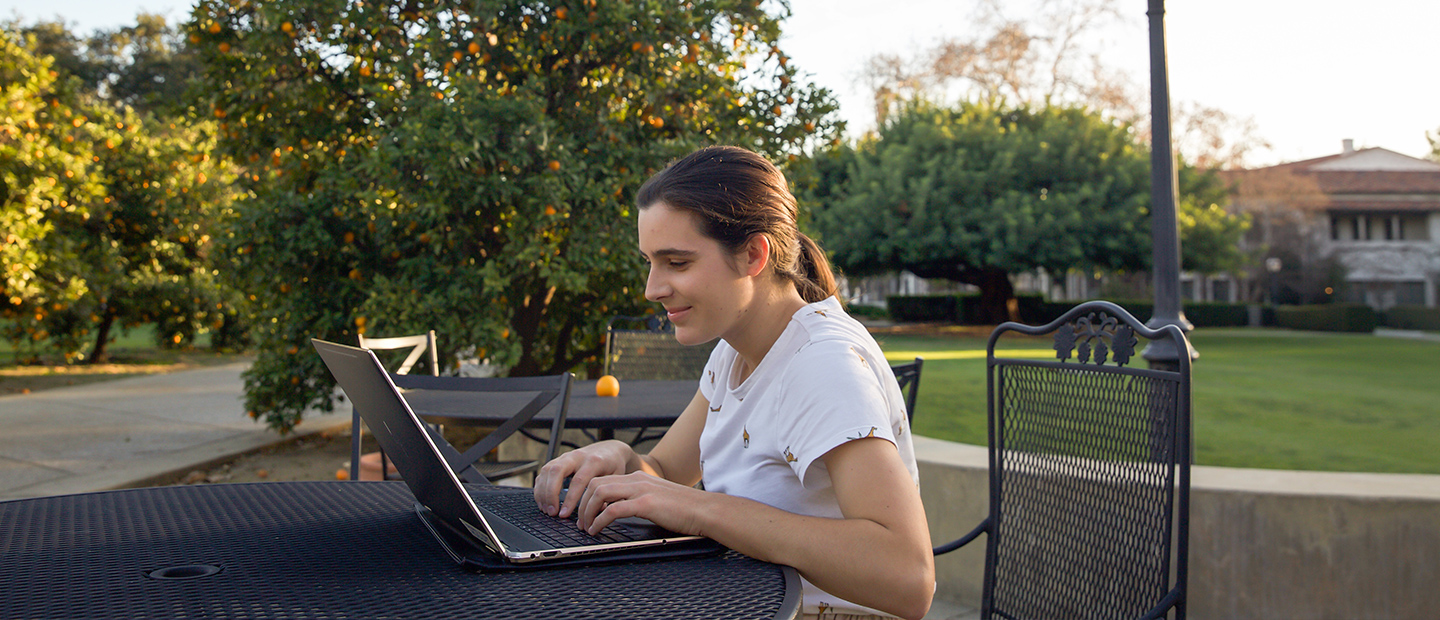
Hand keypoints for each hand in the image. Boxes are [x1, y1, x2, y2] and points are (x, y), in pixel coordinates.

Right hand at [532, 440, 634, 517]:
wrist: (610, 450)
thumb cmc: (614, 466)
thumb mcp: (616, 480)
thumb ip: (607, 496)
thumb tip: (595, 514)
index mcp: (594, 461)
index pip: (578, 480)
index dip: (569, 499)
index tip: (564, 514)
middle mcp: (577, 457)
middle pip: (557, 471)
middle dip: (550, 494)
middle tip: (552, 512)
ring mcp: (566, 457)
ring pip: (547, 470)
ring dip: (543, 492)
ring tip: (546, 510)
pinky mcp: (558, 460)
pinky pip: (544, 472)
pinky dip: (540, 487)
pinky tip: (543, 501)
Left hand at [574, 471, 704, 536]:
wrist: (705, 510)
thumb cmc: (685, 510)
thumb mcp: (657, 500)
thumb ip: (639, 500)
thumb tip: (620, 512)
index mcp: (639, 478)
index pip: (603, 480)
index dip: (588, 496)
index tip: (585, 512)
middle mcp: (637, 480)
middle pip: (596, 483)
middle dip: (583, 503)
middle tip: (581, 522)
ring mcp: (641, 490)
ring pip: (600, 493)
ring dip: (588, 511)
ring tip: (587, 527)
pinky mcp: (646, 503)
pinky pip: (612, 509)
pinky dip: (600, 520)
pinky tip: (598, 530)